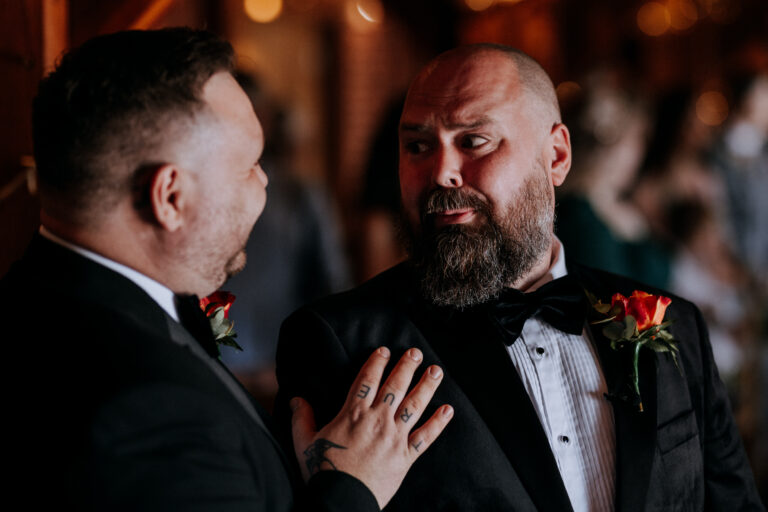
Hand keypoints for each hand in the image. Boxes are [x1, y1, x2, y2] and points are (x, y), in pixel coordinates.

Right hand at [290, 347, 452, 508]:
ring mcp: (394, 438)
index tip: (384, 351)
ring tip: (436, 371)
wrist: (341, 500)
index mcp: (353, 414)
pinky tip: (448, 410)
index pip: (367, 380)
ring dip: (426, 386)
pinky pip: (425, 437)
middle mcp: (377, 420)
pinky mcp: (405, 457)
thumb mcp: (304, 442)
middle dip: (407, 366)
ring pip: (414, 405)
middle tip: (416, 352)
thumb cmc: (322, 472)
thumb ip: (301, 418)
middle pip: (395, 386)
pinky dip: (438, 423)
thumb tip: (296, 399)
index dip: (377, 363)